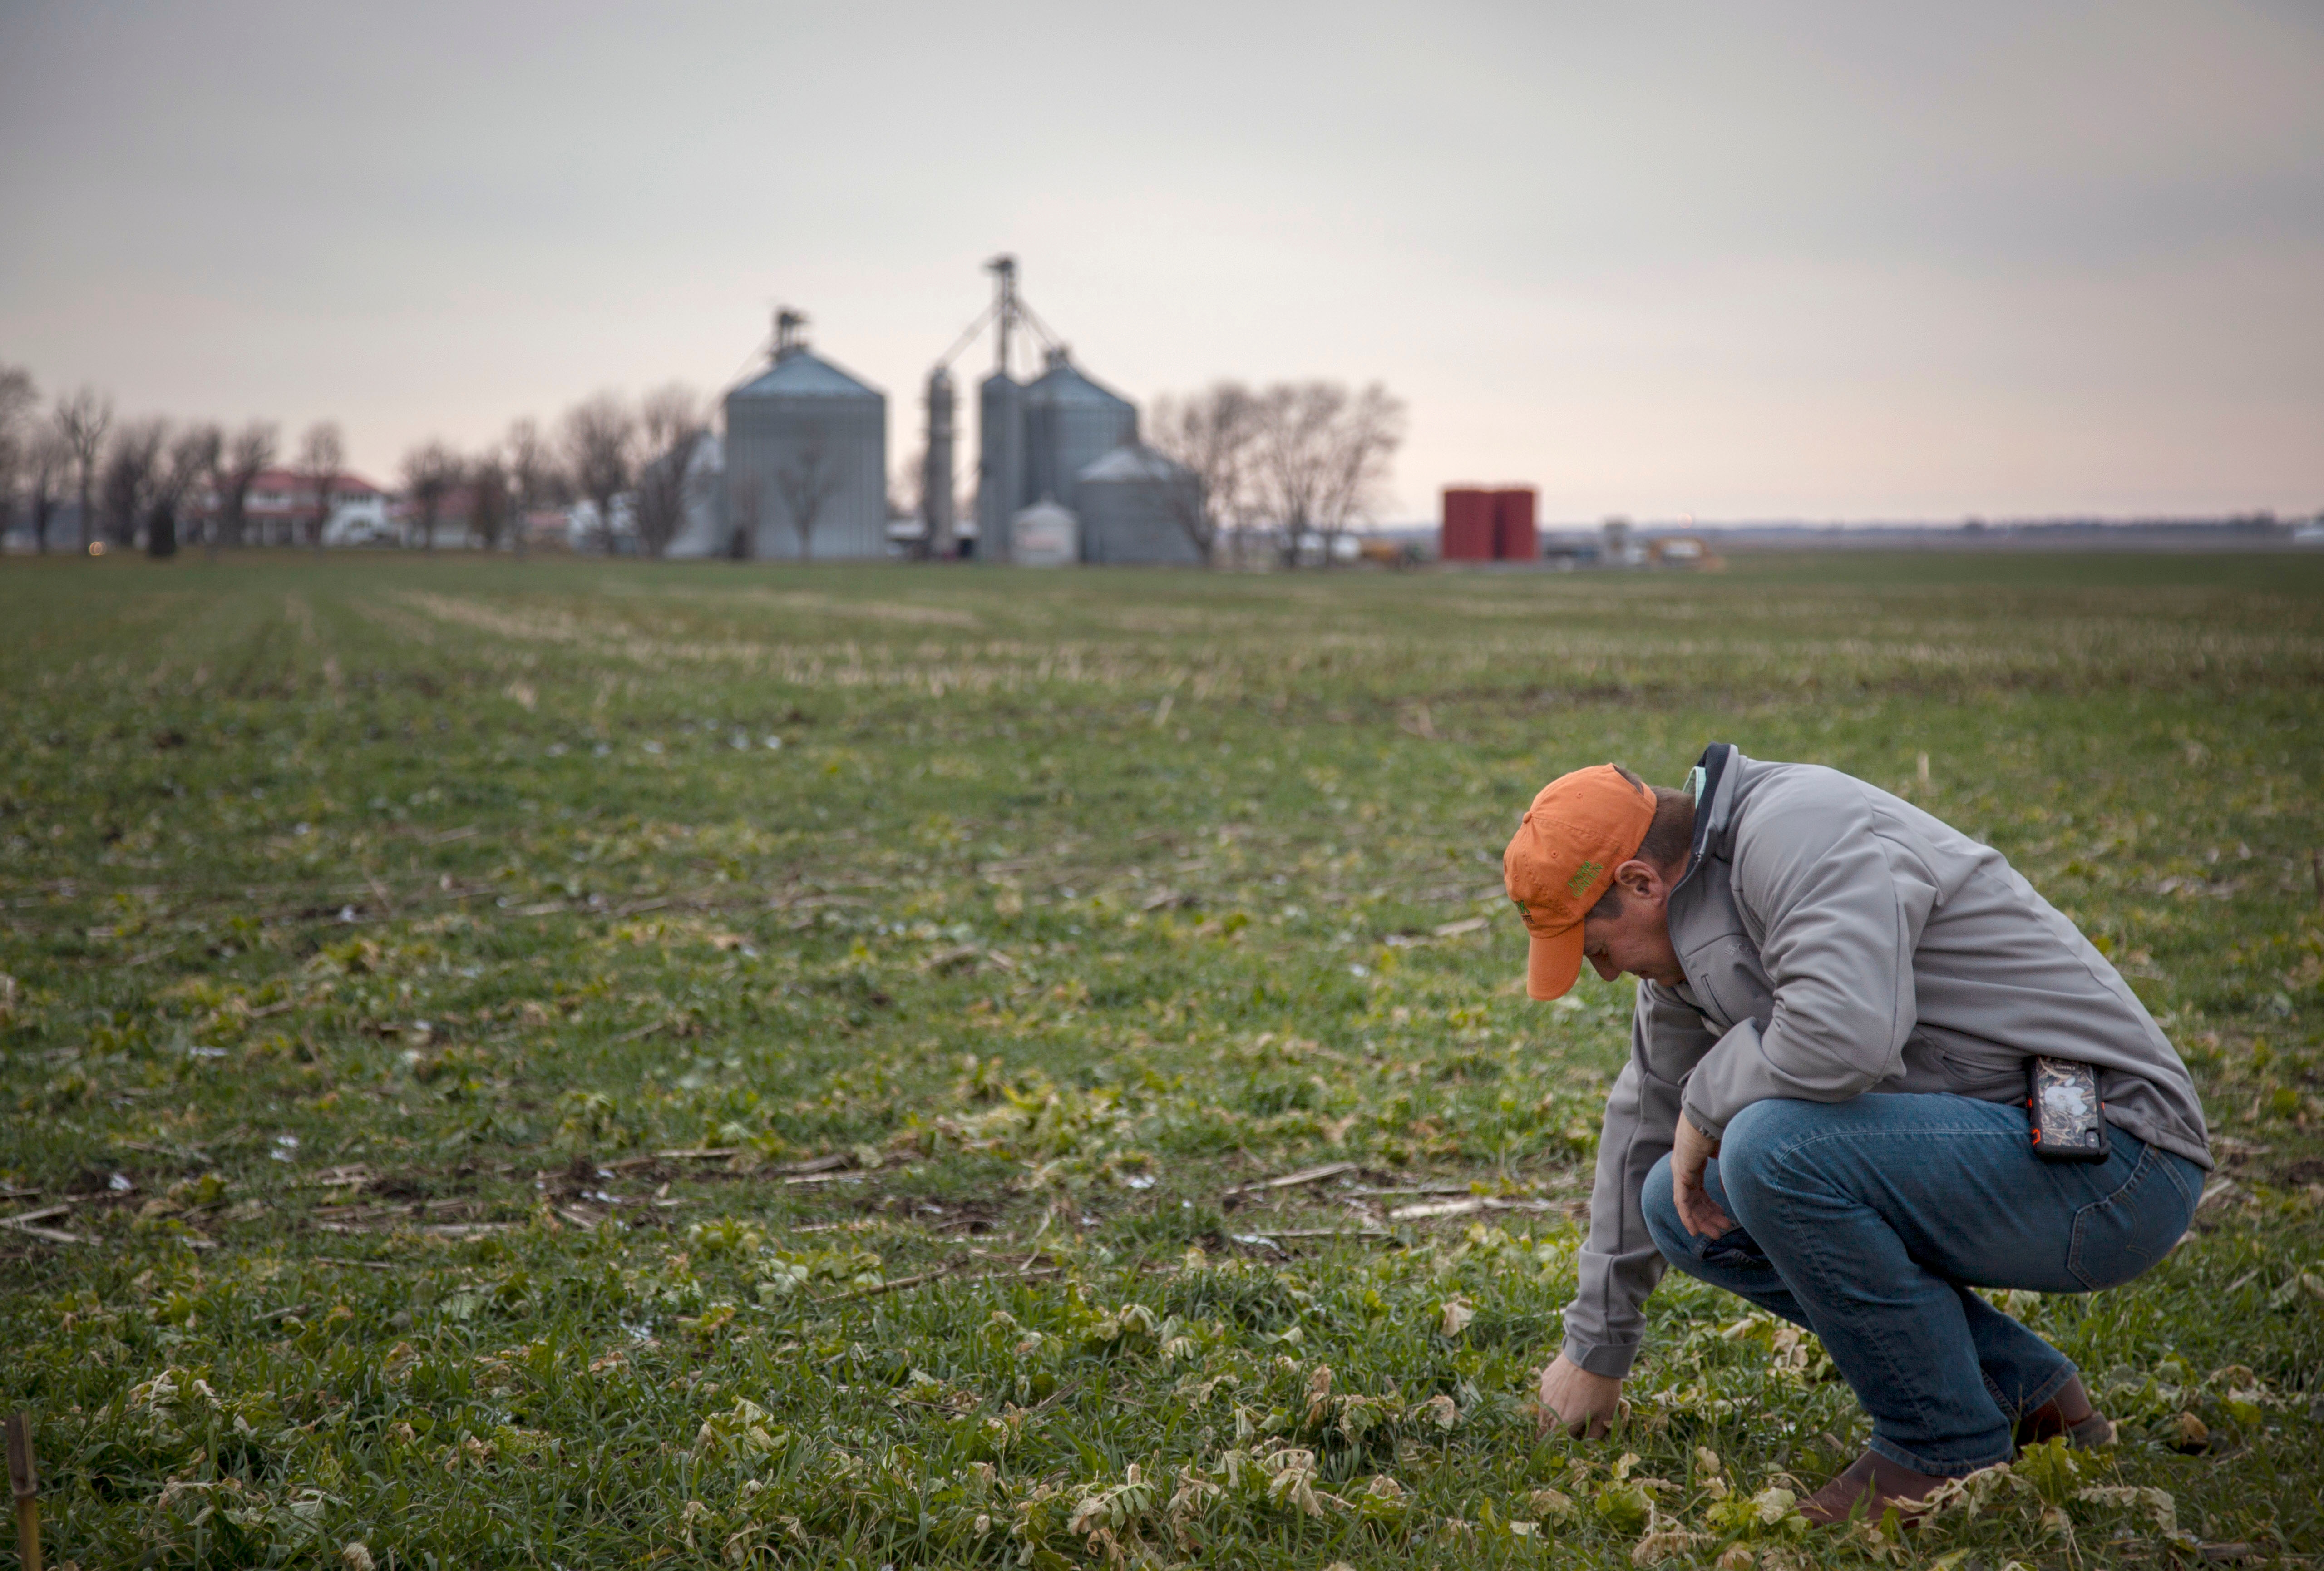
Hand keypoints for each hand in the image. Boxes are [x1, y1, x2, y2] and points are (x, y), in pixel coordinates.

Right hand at [1538, 1353, 1622, 1438]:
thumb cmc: (1602, 1387)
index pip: (1564, 1440)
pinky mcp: (1545, 1379)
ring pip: (1543, 1413)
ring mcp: (1545, 1393)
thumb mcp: (1607, 1413)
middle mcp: (1550, 1410)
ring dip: (1551, 1417)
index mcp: (1565, 1422)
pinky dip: (1553, 1398)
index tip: (1583, 1432)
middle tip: (1570, 1427)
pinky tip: (1565, 1390)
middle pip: (1547, 1429)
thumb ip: (1597, 1432)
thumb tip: (1590, 1439)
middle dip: (1556, 1432)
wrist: (1593, 1354)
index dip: (1574, 1438)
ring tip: (1566, 1410)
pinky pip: (1546, 1395)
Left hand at [1672, 1113, 1734, 1238]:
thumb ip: (1726, 1171)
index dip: (1710, 1206)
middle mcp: (1684, 1168)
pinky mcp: (1681, 1173)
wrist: (1711, 1114)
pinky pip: (1681, 1200)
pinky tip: (1694, 1229)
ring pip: (1687, 1204)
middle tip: (1721, 1230)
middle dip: (1708, 1217)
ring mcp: (1680, 1171)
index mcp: (1693, 1162)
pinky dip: (1687, 1216)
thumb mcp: (1726, 1152)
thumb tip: (1729, 1188)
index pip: (1699, 1190)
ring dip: (1701, 1220)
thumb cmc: (1720, 1127)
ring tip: (1715, 1234)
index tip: (1723, 1218)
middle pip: (1693, 1200)